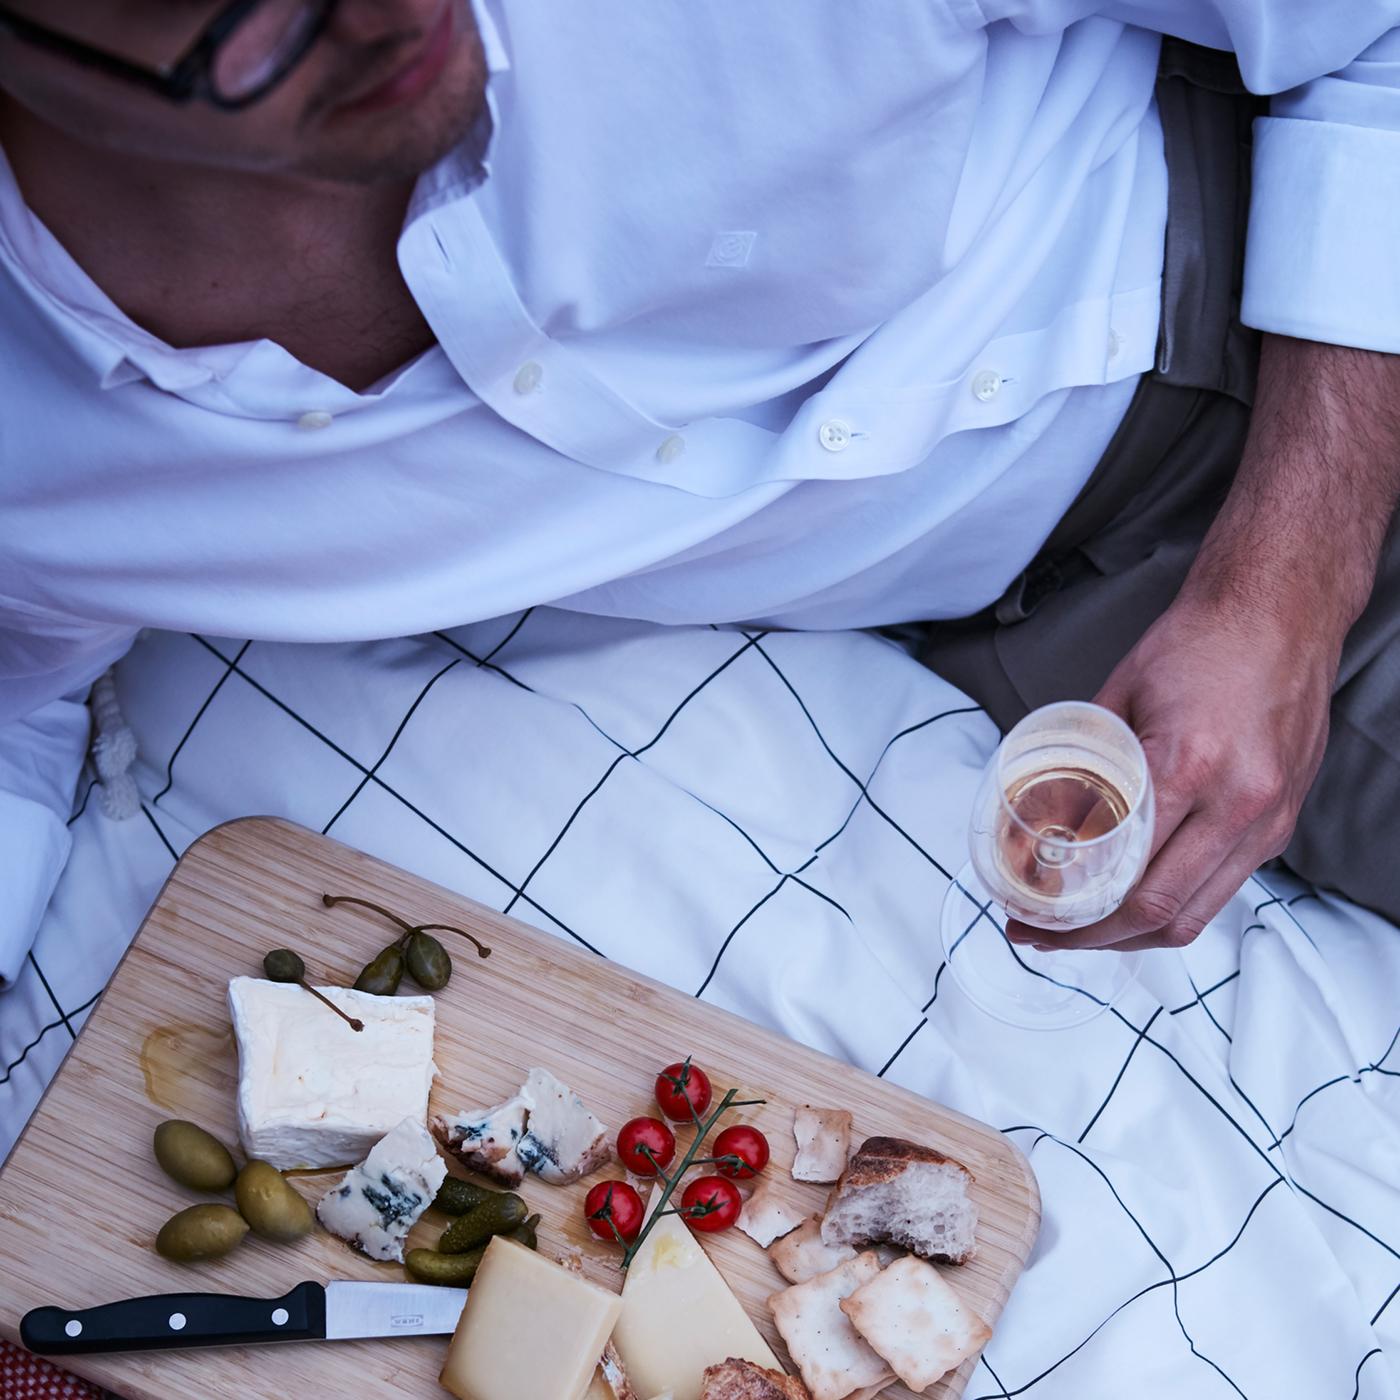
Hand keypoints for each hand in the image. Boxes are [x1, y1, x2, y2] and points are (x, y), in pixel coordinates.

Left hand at [1006, 592, 1335, 953]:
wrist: (1280, 613)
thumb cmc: (1198, 644)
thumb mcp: (1118, 697)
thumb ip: (1085, 761)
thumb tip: (1039, 815)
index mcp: (1190, 766)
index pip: (1127, 875)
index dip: (1072, 915)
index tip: (1029, 918)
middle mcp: (1238, 803)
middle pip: (1159, 911)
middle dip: (1093, 940)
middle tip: (1043, 934)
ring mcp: (1266, 820)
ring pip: (1196, 914)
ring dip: (1134, 937)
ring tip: (1083, 932)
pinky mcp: (1280, 824)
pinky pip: (1222, 888)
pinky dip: (1175, 906)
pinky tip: (1134, 902)